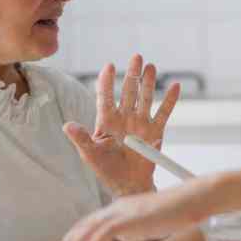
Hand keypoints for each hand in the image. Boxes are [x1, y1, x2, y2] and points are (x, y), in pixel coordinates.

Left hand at [32, 181, 213, 240]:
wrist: (197, 199)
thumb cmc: (181, 213)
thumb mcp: (152, 224)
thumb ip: (136, 232)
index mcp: (119, 210)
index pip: (87, 227)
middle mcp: (114, 208)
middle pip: (79, 230)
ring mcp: (119, 211)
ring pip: (83, 234)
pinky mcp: (126, 218)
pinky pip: (97, 238)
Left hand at [63, 54, 179, 195]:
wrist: (128, 184)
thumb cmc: (106, 169)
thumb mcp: (90, 154)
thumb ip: (81, 139)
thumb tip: (66, 125)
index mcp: (106, 121)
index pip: (105, 96)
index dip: (106, 81)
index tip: (109, 66)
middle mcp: (124, 117)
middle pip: (128, 91)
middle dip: (132, 74)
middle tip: (136, 57)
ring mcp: (140, 123)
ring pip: (145, 97)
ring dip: (148, 82)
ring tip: (151, 66)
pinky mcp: (155, 132)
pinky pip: (164, 113)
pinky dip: (170, 100)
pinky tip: (174, 86)